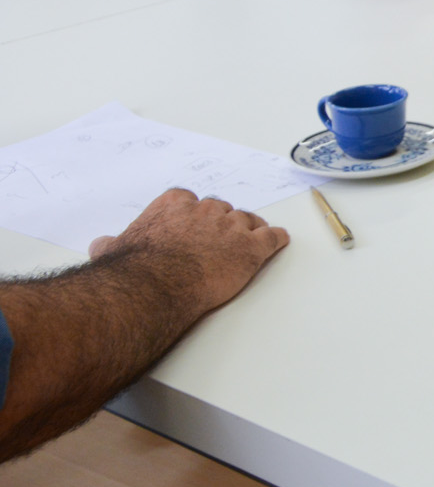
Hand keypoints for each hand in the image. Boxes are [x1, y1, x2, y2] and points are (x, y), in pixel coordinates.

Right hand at [87, 187, 288, 316]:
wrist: (156, 285)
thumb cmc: (134, 269)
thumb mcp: (115, 250)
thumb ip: (112, 243)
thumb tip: (100, 244)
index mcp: (174, 205)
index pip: (191, 201)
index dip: (195, 215)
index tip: (194, 224)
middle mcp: (206, 210)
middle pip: (222, 209)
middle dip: (221, 223)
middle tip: (220, 238)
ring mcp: (231, 227)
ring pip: (247, 221)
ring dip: (248, 230)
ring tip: (251, 237)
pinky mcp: (251, 248)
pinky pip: (271, 237)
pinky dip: (276, 239)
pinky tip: (279, 241)